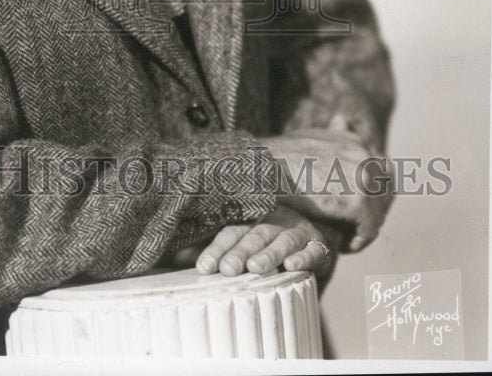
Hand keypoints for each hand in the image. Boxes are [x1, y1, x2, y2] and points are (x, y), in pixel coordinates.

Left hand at [194, 206, 331, 276]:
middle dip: (240, 252)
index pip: (229, 233)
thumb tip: (174, 259)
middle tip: (228, 269)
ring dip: (269, 253)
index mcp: (248, 221)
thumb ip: (211, 251)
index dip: (216, 249)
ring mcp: (295, 231)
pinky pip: (313, 249)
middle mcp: (270, 222)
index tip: (203, 268)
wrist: (310, 235)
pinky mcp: (317, 244)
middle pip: (253, 235)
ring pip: (281, 240)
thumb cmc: (266, 243)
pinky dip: (304, 256)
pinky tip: (293, 266)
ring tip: (255, 268)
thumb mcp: (239, 244)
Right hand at [265, 116, 392, 251]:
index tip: (357, 207)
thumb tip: (344, 119)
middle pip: (386, 191)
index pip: (381, 169)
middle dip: (374, 209)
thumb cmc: (281, 155)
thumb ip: (335, 132)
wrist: (266, 168)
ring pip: (378, 213)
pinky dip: (359, 241)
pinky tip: (345, 246)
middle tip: (356, 226)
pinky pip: (369, 229)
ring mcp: (365, 178)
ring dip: (365, 227)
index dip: (373, 191)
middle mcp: (366, 156)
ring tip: (348, 238)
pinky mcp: (359, 202)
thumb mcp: (313, 134)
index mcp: (356, 140)